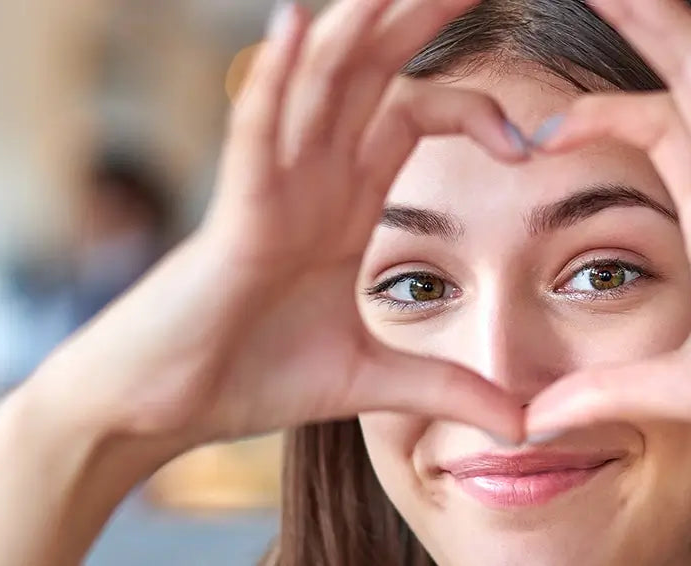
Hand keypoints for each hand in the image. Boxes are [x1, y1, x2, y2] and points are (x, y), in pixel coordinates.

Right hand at [30, 0, 528, 445]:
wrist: (158, 409)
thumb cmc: (246, 375)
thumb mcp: (370, 381)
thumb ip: (447, 389)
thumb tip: (524, 425)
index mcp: (342, 199)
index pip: (412, 112)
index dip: (473, 107)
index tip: (532, 143)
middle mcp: (309, 175)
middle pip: (372, 71)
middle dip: (421, 17)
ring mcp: (269, 187)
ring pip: (319, 83)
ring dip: (360, 26)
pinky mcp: (233, 216)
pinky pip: (254, 133)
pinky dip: (273, 80)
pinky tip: (295, 23)